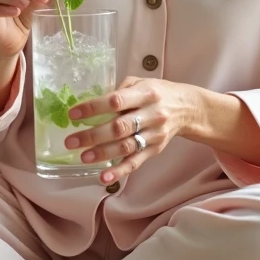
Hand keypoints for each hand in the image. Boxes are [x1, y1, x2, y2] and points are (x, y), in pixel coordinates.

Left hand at [61, 77, 196, 184]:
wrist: (187, 108)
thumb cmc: (157, 92)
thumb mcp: (140, 82)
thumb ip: (119, 90)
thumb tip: (92, 105)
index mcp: (146, 93)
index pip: (116, 101)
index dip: (94, 108)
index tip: (74, 114)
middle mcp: (152, 114)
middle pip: (119, 127)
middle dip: (93, 135)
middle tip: (71, 141)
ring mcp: (154, 134)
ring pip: (126, 146)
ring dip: (103, 154)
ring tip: (84, 157)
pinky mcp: (155, 149)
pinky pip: (136, 162)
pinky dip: (119, 171)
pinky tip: (104, 177)